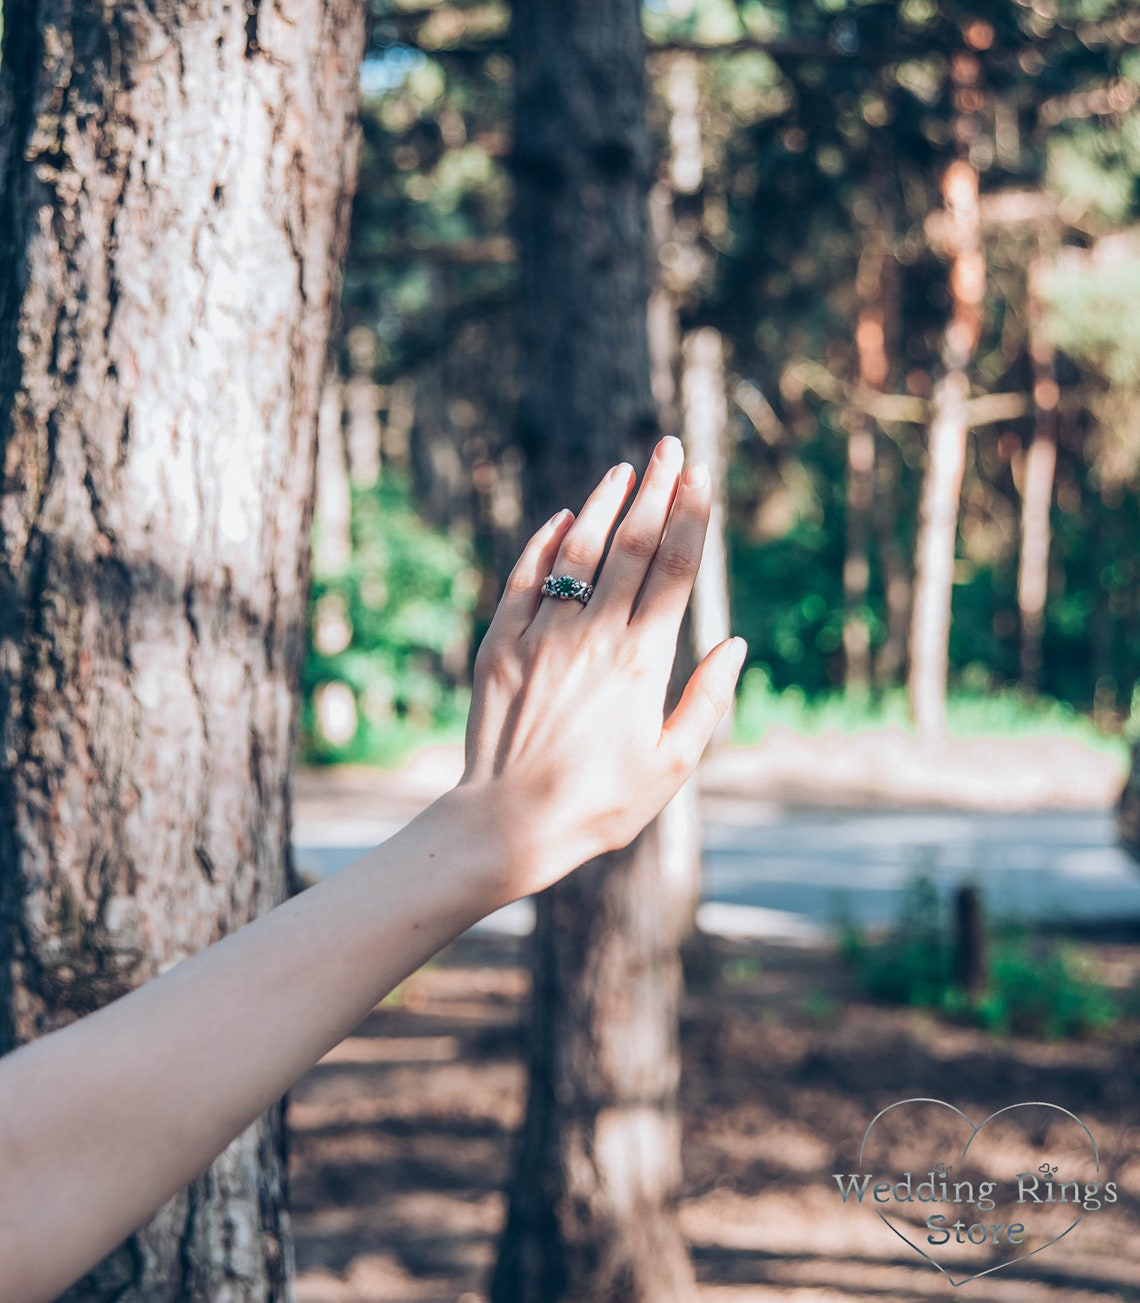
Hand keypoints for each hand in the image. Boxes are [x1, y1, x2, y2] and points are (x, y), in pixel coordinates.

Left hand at [460, 435, 745, 897]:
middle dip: (657, 491)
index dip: (691, 517)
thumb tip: (736, 645)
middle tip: (671, 447)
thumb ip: (707, 701)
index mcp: (640, 662)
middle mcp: (593, 637)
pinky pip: (525, 581)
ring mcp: (543, 637)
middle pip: (632, 547)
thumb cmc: (602, 803)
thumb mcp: (672, 764)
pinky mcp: (501, 646)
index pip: (673, 571)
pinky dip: (544, 544)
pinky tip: (564, 518)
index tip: (702, 476)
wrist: (511, 824)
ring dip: (604, 505)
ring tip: (625, 469)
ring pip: (577, 553)